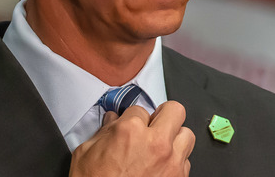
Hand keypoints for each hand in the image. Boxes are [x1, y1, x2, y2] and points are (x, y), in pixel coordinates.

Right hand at [69, 100, 194, 176]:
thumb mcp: (86, 153)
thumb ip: (103, 133)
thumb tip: (111, 122)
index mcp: (130, 131)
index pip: (140, 108)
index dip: (132, 117)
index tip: (130, 125)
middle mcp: (155, 143)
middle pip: (175, 111)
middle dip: (163, 115)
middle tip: (154, 124)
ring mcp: (171, 162)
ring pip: (187, 135)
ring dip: (174, 138)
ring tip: (161, 146)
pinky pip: (186, 161)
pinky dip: (176, 161)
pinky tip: (161, 166)